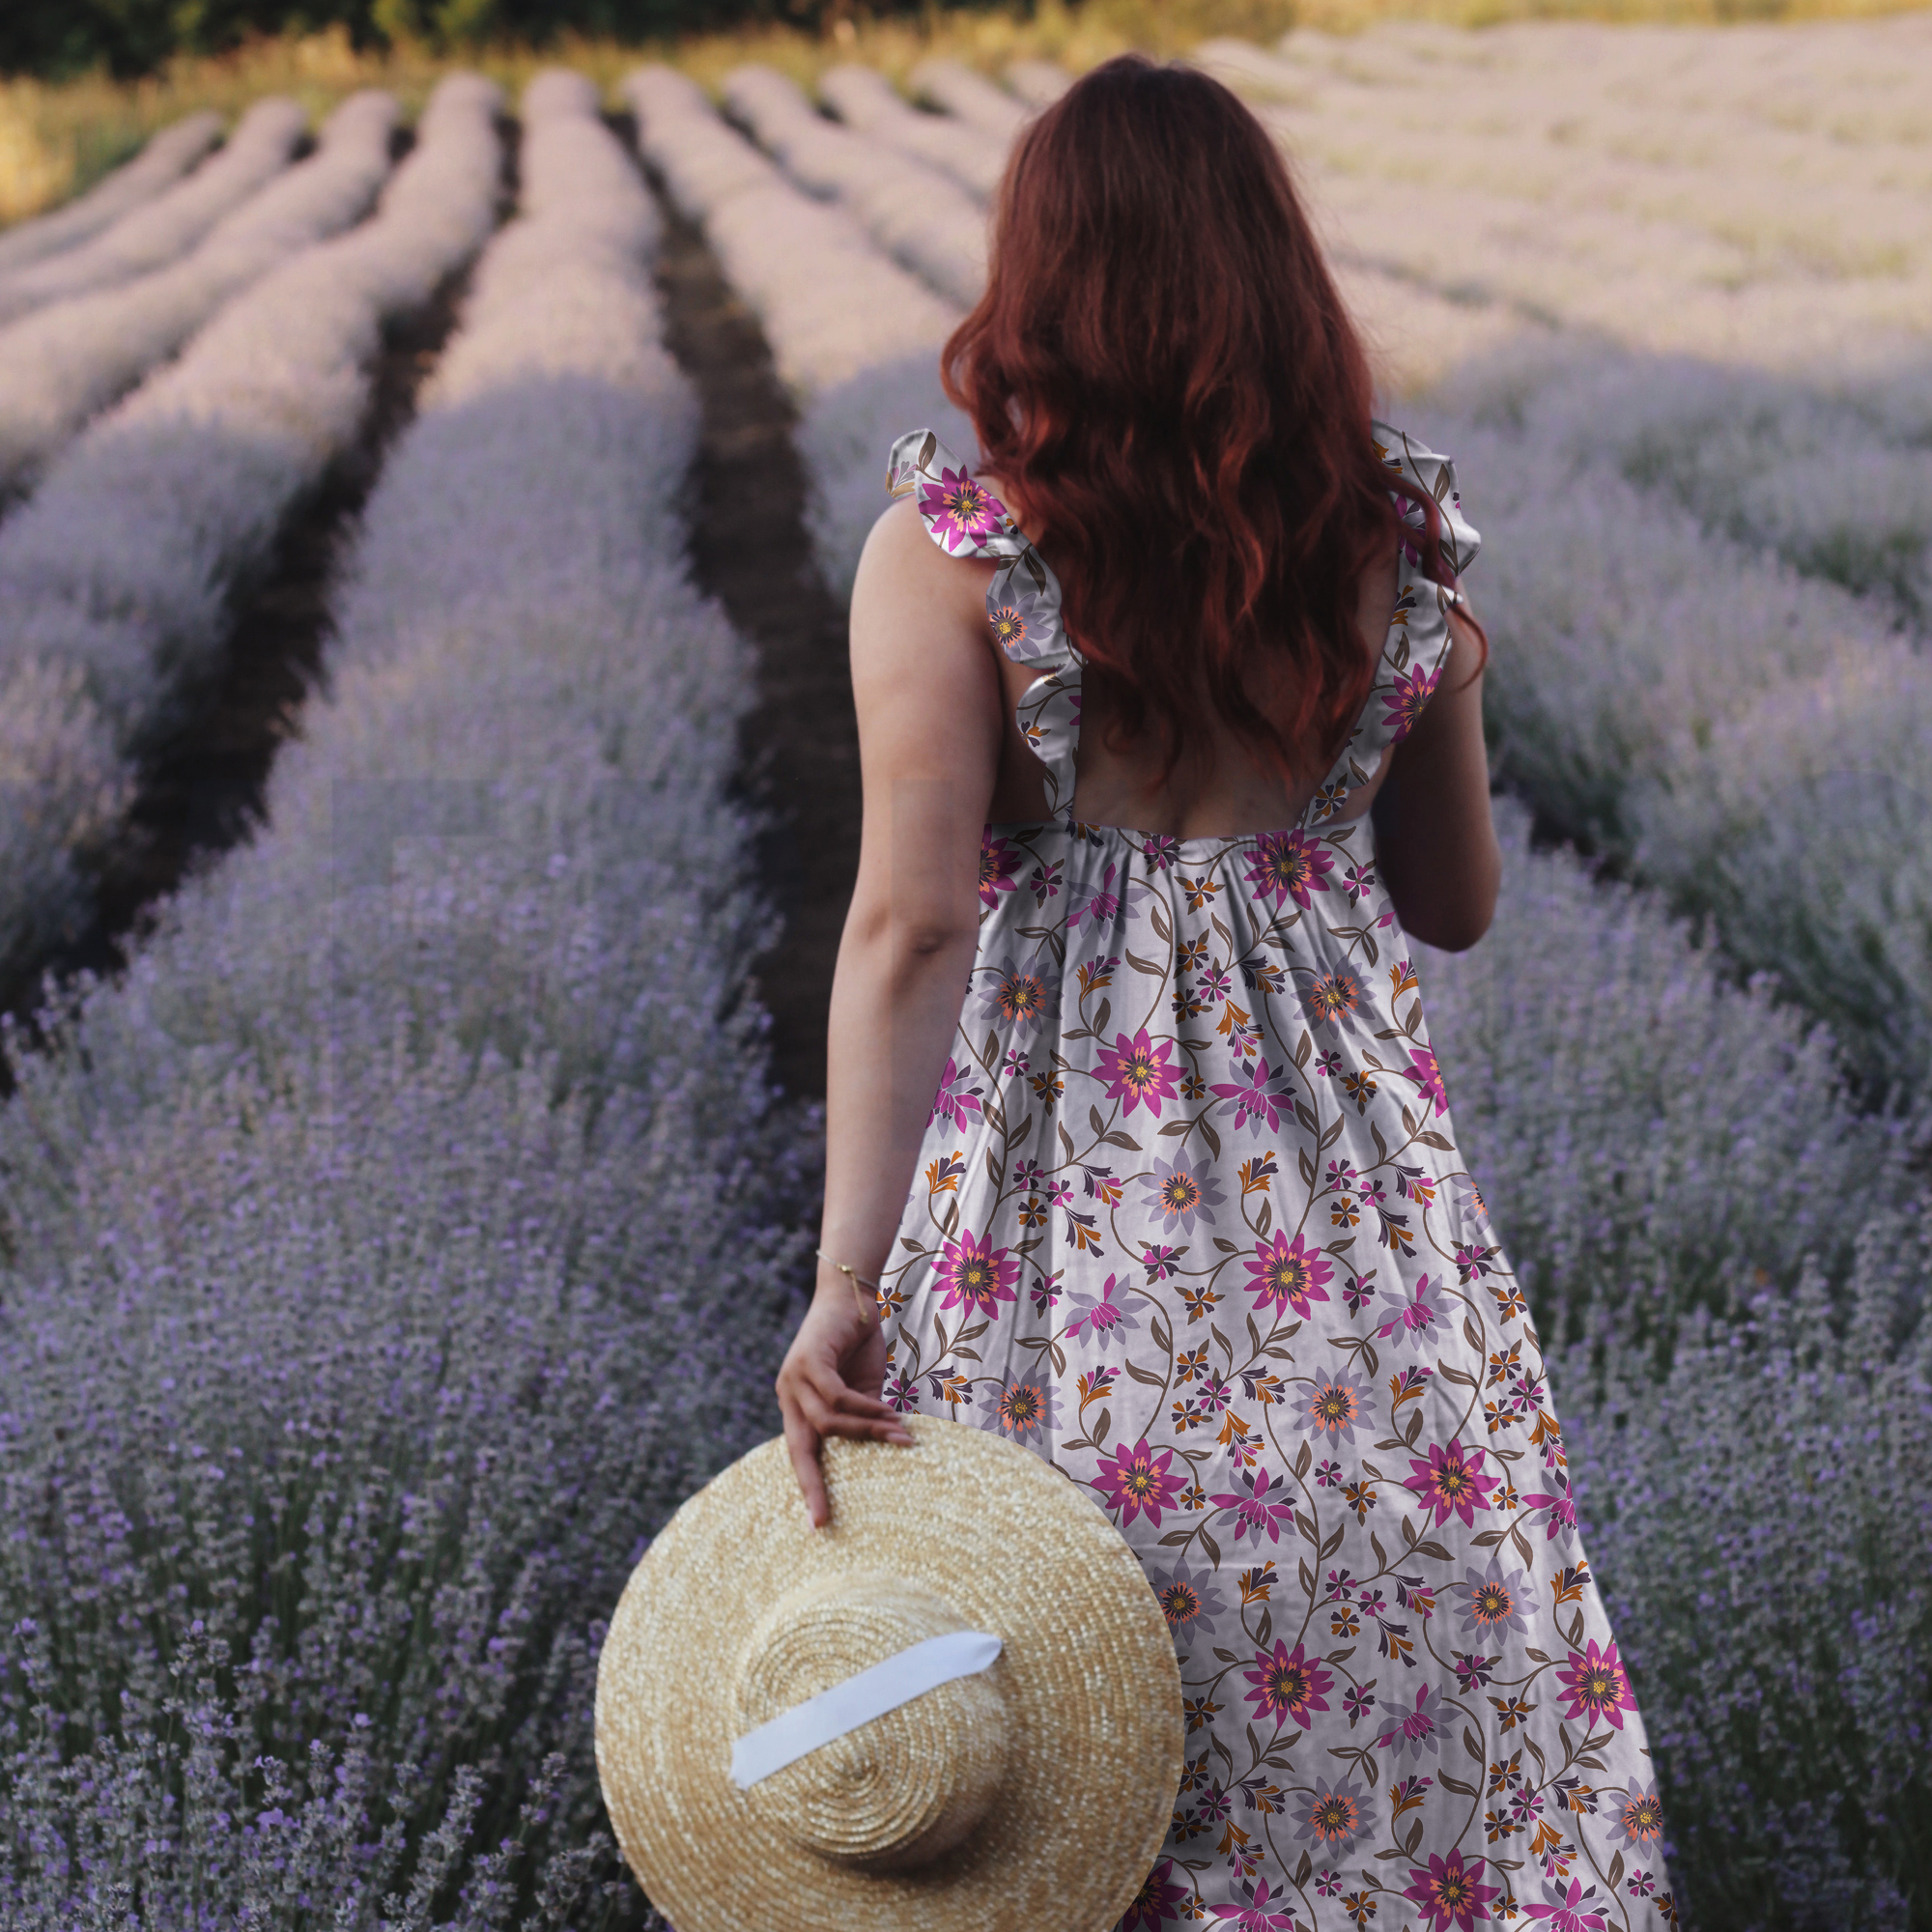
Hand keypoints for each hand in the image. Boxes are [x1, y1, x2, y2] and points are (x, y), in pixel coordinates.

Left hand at [776, 1280, 913, 1527]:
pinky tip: (888, 1417)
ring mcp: (795, 1377)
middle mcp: (788, 1393)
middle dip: (811, 1485)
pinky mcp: (810, 1360)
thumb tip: (883, 1448)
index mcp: (796, 1404)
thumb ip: (862, 1417)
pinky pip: (837, 1397)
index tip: (818, 1524)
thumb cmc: (858, 1342)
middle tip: (823, 1519)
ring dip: (865, 1434)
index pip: (799, 1452)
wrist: (854, 1294)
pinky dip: (864, 1411)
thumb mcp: (862, 1388)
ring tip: (900, 1439)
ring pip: (827, 1423)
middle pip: (798, 1448)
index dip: (809, 1486)